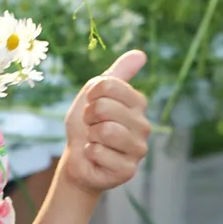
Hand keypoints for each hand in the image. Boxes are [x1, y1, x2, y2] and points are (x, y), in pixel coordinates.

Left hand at [59, 51, 151, 194]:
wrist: (78, 159)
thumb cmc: (87, 125)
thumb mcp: (96, 94)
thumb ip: (117, 74)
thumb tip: (140, 54)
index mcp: (138, 103)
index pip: (108, 84)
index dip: (91, 94)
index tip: (92, 105)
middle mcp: (144, 125)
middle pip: (105, 107)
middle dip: (89, 116)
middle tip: (92, 126)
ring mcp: (139, 148)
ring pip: (106, 130)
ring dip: (90, 136)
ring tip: (95, 140)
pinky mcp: (128, 169)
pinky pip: (99, 153)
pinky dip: (90, 153)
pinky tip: (97, 157)